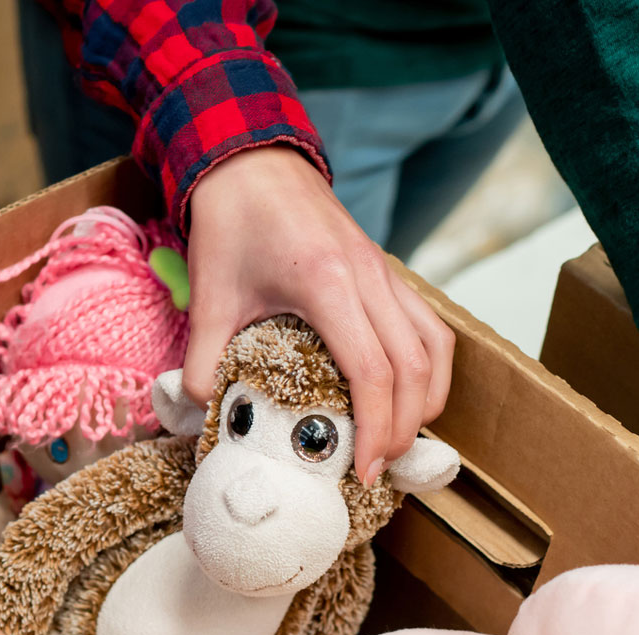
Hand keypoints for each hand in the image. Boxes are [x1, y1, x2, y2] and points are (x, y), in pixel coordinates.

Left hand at [185, 146, 454, 483]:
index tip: (364, 470)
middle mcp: (369, 276)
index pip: (372, 371)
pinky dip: (428, 366)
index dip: (376, 427)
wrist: (250, 161)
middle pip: (414, 367)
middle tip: (379, 470)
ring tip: (400, 439)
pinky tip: (408, 395)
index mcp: (328, 284)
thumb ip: (204, 363)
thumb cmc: (231, 223)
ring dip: (427, 398)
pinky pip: (428, 324)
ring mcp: (384, 270)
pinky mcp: (386, 269)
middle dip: (404, 427)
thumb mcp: (209, 298)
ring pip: (434, 344)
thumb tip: (206, 417)